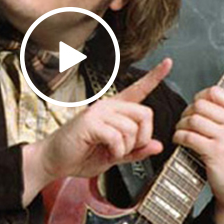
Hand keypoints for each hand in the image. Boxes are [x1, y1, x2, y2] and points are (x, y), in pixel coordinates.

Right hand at [22, 58, 171, 205]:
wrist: (55, 161)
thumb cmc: (80, 155)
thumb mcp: (115, 156)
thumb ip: (136, 151)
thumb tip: (157, 145)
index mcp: (115, 110)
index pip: (138, 89)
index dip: (154, 76)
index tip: (168, 63)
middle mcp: (108, 106)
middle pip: (144, 113)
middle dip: (143, 137)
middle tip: (128, 149)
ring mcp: (98, 112)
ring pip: (132, 127)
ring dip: (126, 147)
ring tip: (112, 151)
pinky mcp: (90, 122)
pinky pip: (118, 137)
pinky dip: (117, 150)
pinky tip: (106, 152)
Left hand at [172, 86, 223, 223]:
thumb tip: (202, 99)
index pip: (216, 92)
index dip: (200, 97)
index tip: (195, 106)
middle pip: (200, 105)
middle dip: (187, 112)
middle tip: (184, 122)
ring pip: (192, 119)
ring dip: (180, 125)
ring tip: (181, 132)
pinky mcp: (215, 152)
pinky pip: (188, 136)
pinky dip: (178, 137)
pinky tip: (179, 140)